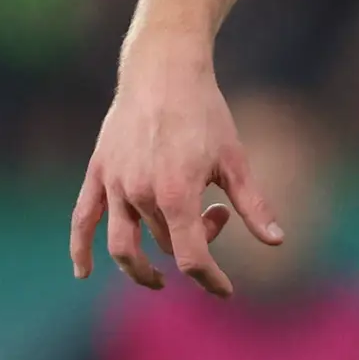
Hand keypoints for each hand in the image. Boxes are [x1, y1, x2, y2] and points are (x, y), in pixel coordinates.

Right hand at [68, 52, 282, 295]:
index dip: (211, 279)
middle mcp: (140, 193)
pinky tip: (83, 273)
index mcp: (176, 193)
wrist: (163, 69)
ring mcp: (115, 184)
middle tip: (217, 214)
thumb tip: (277, 242)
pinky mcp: (98, 172)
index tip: (225, 290)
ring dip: (142, 267)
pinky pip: (82, 219)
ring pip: (125, 244)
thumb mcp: (234, 160)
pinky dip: (80, 249)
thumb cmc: (205, 113)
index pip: (191, 258)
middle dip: (195, 242)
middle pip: (166, 244)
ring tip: (159, 277)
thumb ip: (253, 205)